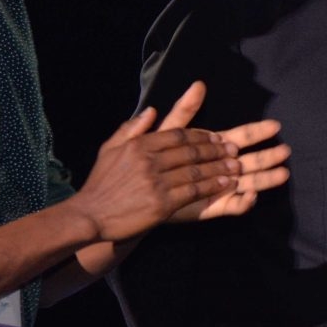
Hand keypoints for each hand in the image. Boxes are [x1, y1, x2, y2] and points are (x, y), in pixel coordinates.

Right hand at [68, 83, 241, 242]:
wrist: (90, 216)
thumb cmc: (100, 184)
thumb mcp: (110, 150)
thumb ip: (131, 129)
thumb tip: (151, 110)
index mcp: (139, 145)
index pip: (178, 135)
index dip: (201, 136)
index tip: (217, 138)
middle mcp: (149, 160)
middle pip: (191, 151)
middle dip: (216, 150)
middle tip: (234, 150)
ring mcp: (156, 182)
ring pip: (196, 170)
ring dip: (219, 168)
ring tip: (236, 166)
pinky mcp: (162, 203)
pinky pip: (194, 191)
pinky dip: (213, 186)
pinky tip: (226, 184)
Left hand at [159, 81, 290, 221]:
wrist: (141, 192)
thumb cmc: (153, 161)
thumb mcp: (168, 133)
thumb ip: (185, 110)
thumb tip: (199, 84)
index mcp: (214, 148)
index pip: (242, 137)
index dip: (257, 131)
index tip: (274, 125)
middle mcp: (222, 167)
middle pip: (252, 160)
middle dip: (269, 155)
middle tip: (285, 150)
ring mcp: (221, 187)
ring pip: (250, 182)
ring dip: (266, 178)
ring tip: (283, 173)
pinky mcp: (214, 206)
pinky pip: (235, 206)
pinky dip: (245, 202)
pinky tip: (251, 194)